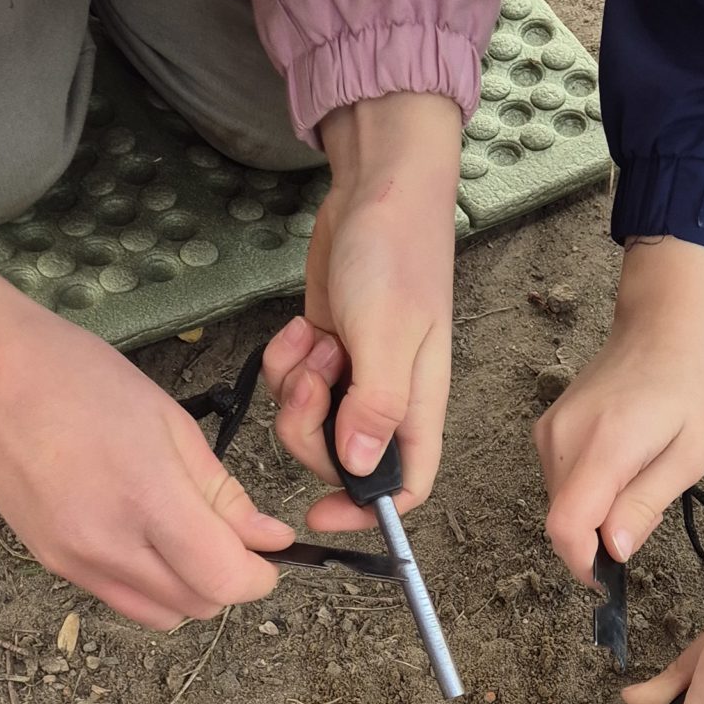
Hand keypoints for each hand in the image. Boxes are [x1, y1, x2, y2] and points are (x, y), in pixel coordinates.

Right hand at [0, 226, 294, 626]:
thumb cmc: (80, 380)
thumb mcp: (171, 423)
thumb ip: (223, 493)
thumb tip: (270, 539)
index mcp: (147, 499)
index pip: (224, 579)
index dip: (260, 576)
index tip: (269, 553)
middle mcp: (108, 544)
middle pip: (197, 605)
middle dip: (228, 580)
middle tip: (230, 536)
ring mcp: (75, 561)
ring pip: (161, 614)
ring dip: (189, 590)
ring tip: (185, 537)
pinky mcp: (52, 564)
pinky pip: (121, 599)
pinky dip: (149, 586)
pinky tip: (145, 538)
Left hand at [259, 92, 461, 528]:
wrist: (377, 190)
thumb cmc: (397, 256)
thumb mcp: (388, 334)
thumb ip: (375, 405)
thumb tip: (362, 469)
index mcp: (418, 405)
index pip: (407, 485)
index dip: (367, 511)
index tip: (320, 513)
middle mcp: (387, 399)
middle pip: (339, 459)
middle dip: (310, 428)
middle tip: (313, 376)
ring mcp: (353, 376)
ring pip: (308, 422)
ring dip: (296, 387)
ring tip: (315, 340)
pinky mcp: (324, 352)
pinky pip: (290, 383)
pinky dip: (286, 359)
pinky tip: (302, 326)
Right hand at [537, 238, 703, 585]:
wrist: (666, 324)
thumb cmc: (692, 386)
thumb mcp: (688, 457)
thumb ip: (644, 506)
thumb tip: (613, 552)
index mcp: (603, 447)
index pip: (566, 527)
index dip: (584, 565)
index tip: (611, 579)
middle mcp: (562, 439)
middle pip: (562, 521)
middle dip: (599, 539)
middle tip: (648, 514)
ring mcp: (549, 431)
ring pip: (561, 503)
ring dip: (595, 514)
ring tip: (641, 480)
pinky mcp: (547, 428)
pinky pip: (560, 481)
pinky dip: (588, 491)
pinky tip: (623, 467)